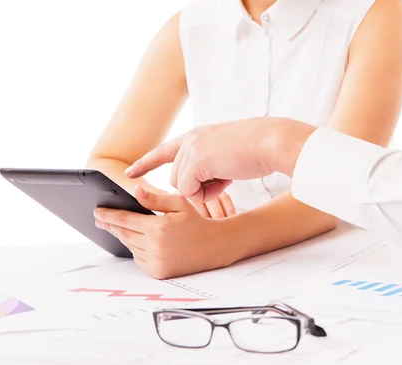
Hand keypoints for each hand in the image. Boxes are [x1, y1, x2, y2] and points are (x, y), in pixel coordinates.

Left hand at [93, 185, 233, 278]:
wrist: (214, 247)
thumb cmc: (197, 222)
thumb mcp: (179, 204)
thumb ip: (154, 199)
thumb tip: (134, 192)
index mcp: (158, 228)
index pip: (125, 219)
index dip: (109, 215)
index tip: (97, 211)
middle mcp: (155, 247)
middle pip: (124, 234)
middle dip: (110, 225)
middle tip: (99, 219)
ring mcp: (156, 261)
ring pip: (131, 246)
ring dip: (123, 237)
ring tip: (118, 228)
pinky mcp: (158, 272)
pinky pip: (139, 259)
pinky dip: (136, 249)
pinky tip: (137, 241)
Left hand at [125, 117, 315, 202]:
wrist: (272, 142)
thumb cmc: (258, 149)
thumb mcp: (227, 153)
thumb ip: (208, 164)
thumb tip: (197, 184)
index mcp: (198, 135)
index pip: (165, 150)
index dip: (146, 162)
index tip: (129, 172)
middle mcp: (191, 140)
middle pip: (176, 176)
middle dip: (196, 186)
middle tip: (223, 179)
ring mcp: (192, 150)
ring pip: (181, 185)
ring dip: (203, 190)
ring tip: (227, 176)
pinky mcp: (197, 162)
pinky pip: (189, 190)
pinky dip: (206, 193)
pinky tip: (226, 180)